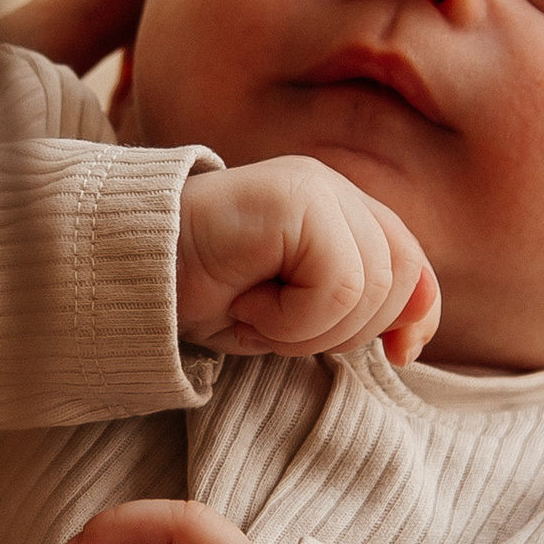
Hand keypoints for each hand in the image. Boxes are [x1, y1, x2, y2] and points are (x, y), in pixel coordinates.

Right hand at [177, 157, 439, 363]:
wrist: (127, 277)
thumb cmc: (204, 296)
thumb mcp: (293, 314)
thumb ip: (353, 311)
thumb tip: (412, 343)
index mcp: (341, 211)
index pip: (414, 265)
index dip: (417, 315)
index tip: (400, 356)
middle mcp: (334, 190)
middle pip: (401, 280)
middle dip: (347, 332)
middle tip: (279, 329)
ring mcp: (316, 187)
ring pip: (370, 288)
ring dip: (310, 329)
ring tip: (258, 316)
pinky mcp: (298, 197)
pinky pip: (337, 285)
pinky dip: (294, 319)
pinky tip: (248, 304)